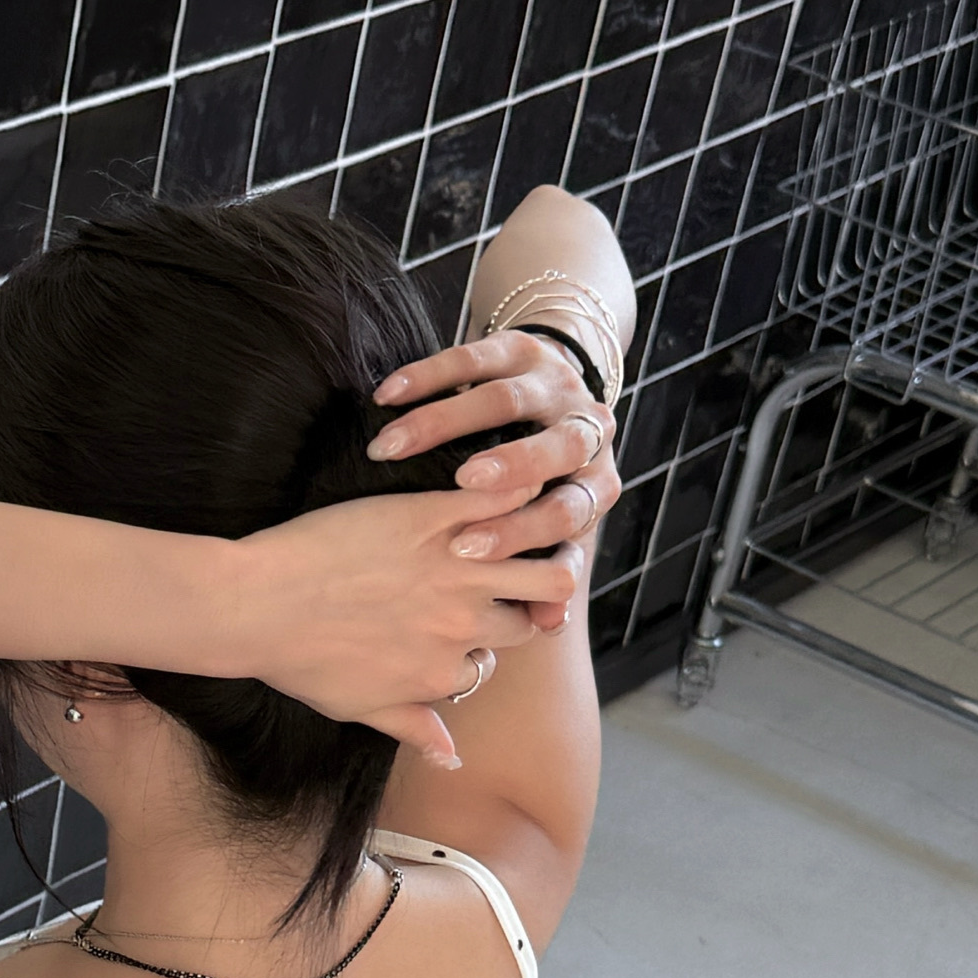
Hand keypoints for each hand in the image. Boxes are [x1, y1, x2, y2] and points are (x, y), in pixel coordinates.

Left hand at [224, 480, 583, 769]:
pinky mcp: (433, 518)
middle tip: (517, 574)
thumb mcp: (357, 707)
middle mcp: (460, 625)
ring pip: (543, 568)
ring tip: (528, 534)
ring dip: (543, 553)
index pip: (493, 660)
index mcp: (442, 670)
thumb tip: (454, 758)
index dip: (484, 643)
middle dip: (528, 599)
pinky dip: (515, 494)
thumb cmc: (296, 659)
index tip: (463, 625)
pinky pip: (500, 504)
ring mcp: (454, 571)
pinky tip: (509, 484)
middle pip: (533, 613)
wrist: (256, 605)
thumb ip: (413, 727)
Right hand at [363, 329, 621, 619]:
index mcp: (593, 485)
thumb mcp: (547, 528)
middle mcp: (584, 433)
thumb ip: (541, 581)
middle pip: (552, 451)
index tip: (466, 550)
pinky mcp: (515, 348)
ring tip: (395, 443)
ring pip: (503, 399)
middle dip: (505, 472)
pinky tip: (385, 396)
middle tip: (455, 495)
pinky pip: (470, 356)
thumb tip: (545, 629)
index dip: (525, 533)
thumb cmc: (534, 492)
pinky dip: (426, 376)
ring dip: (446, 421)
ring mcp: (549, 384)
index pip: (569, 512)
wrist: (548, 394)